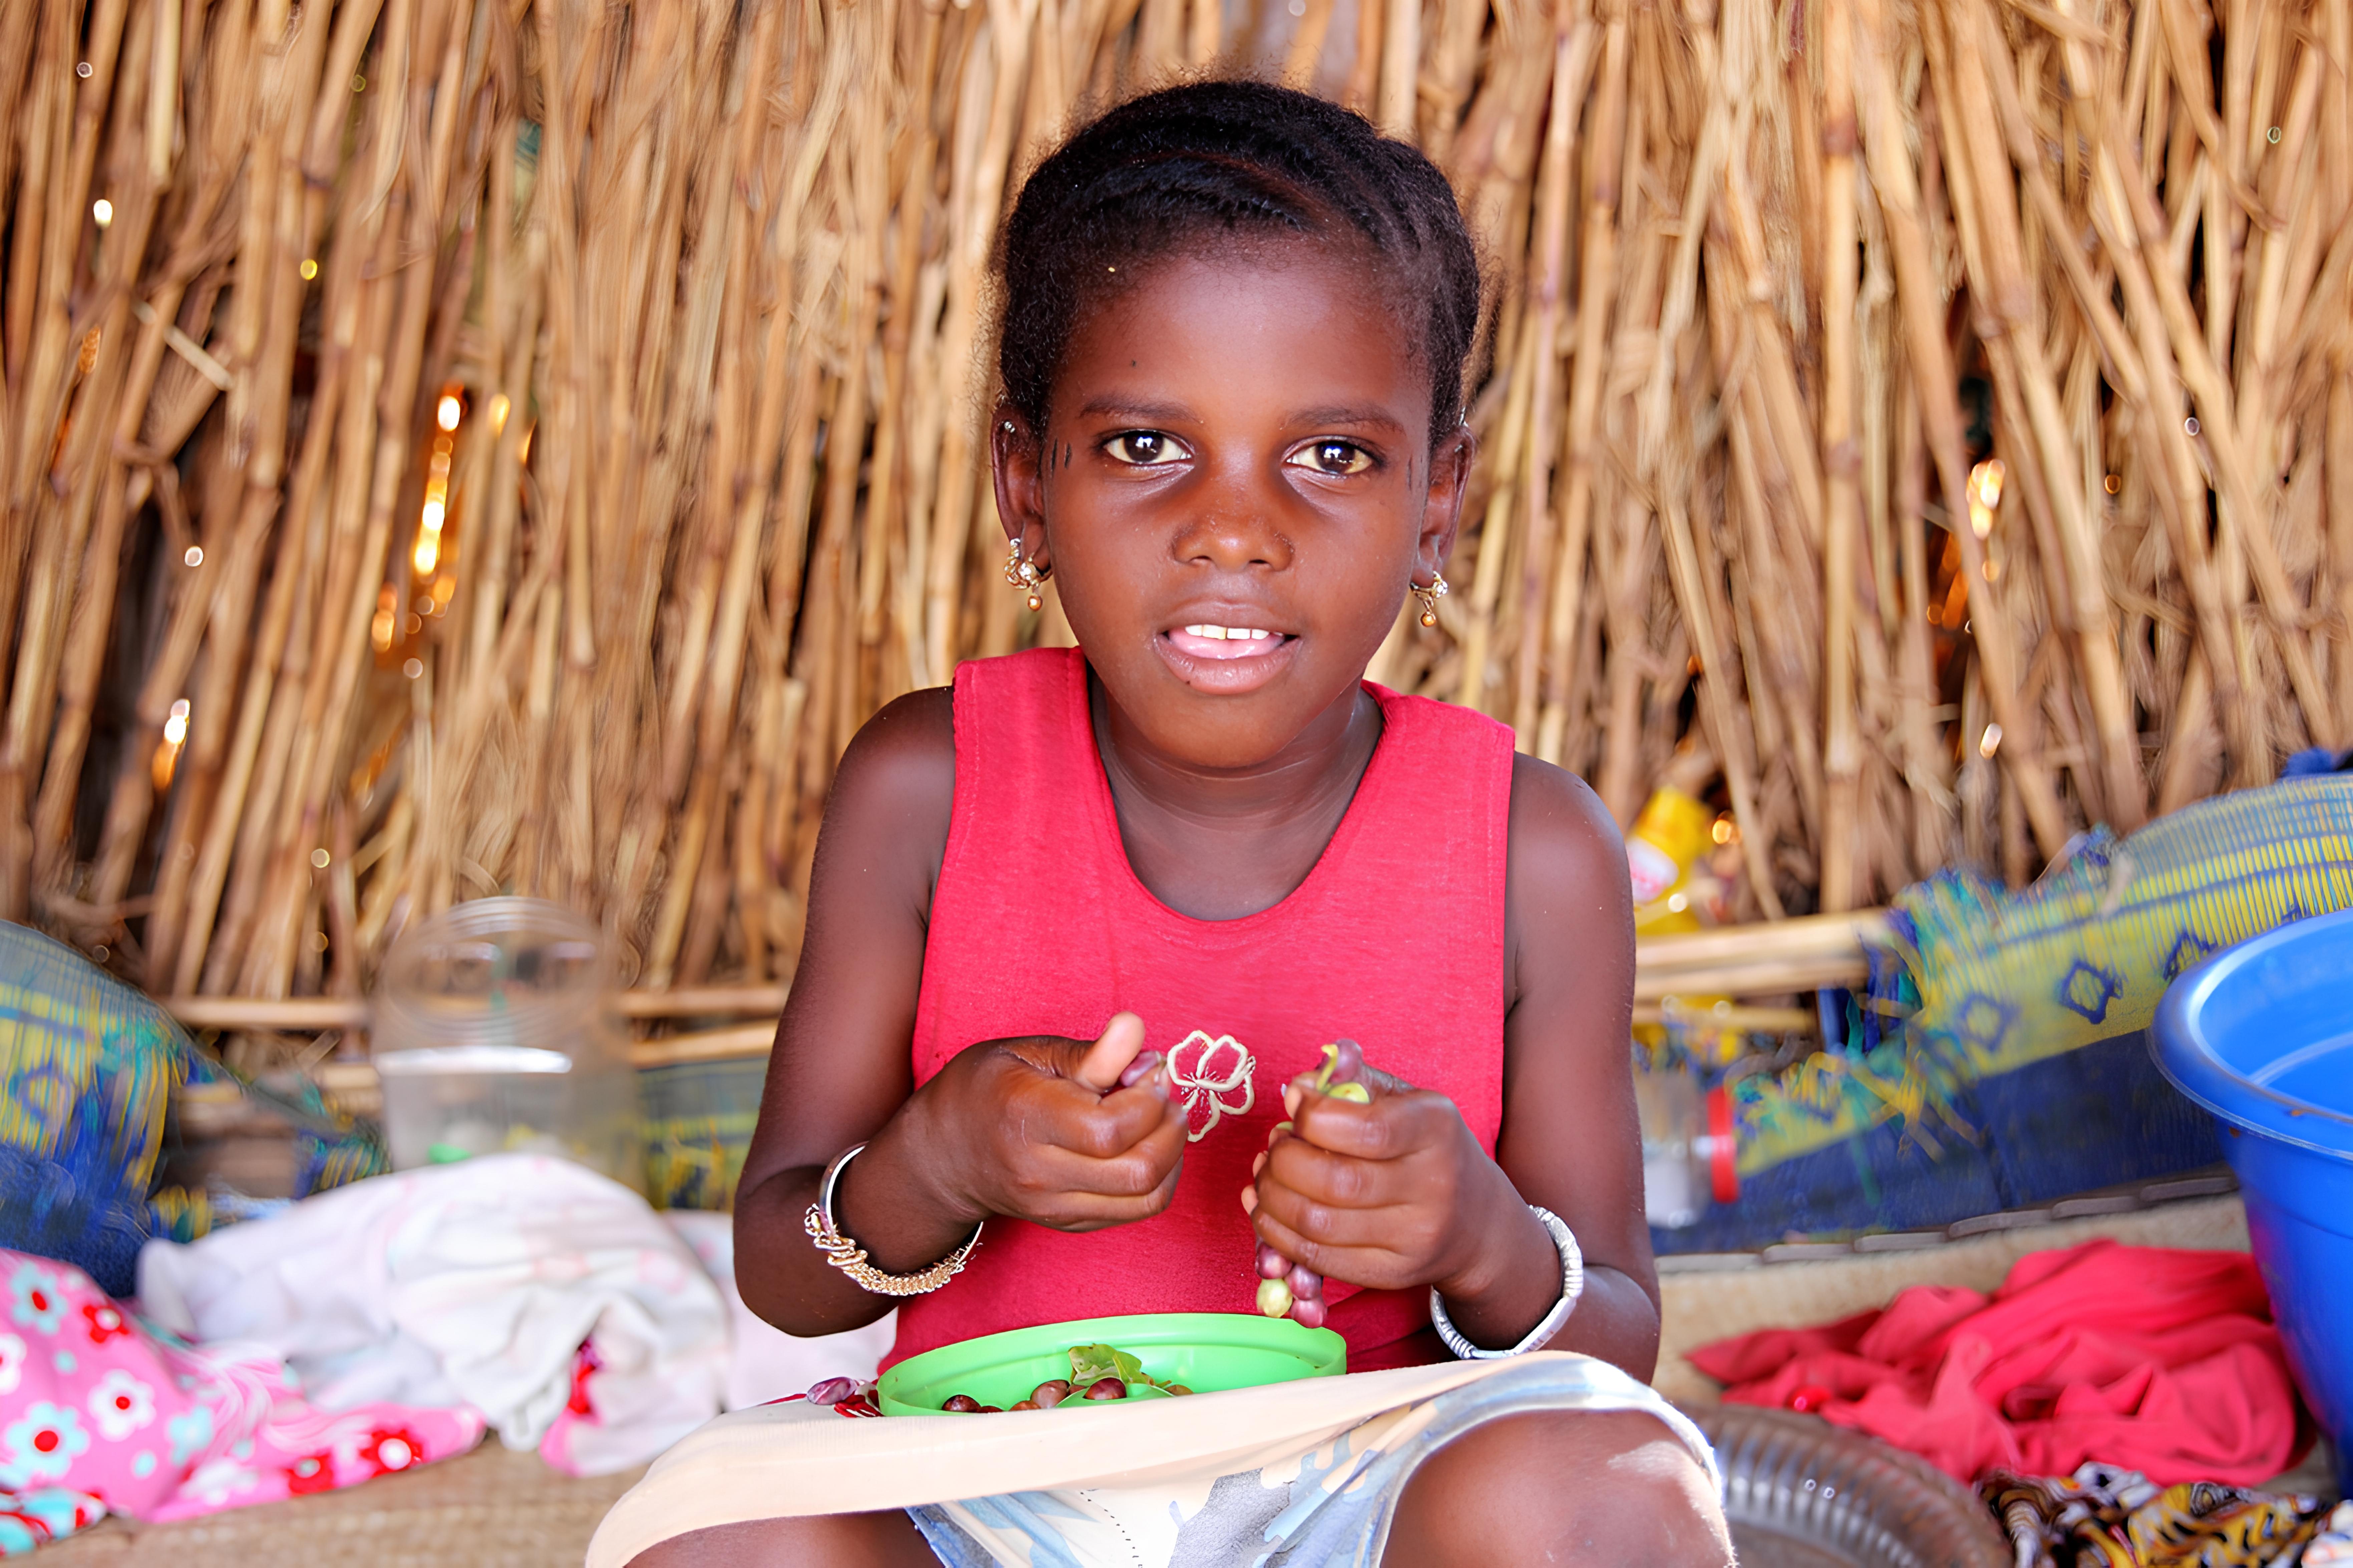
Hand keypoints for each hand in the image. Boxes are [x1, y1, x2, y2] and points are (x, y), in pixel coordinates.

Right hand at [891, 1012, 1188, 1232]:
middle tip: (1161, 1093)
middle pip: (1137, 1169)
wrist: (942, 1155)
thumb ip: (1088, 1051)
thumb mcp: (1027, 1053)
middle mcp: (1039, 1174)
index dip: (1148, 1097)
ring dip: (1172, 1153)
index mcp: (1026, 1118)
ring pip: (1146, 1197)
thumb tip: (1136, 1030)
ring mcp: (1054, 1206)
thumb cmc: (984, 1089)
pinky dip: (1159, 1177)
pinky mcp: (1069, 1223)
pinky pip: (1136, 1210)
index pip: (1111, 1128)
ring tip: (1160, 1119)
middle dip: (1169, 1126)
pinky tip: (1147, 1144)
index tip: (1147, 1070)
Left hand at [1243, 1054, 1523, 1298]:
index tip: (1296, 1107)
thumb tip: (1300, 1084)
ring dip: (1272, 1198)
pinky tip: (1269, 1210)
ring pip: (1319, 1225)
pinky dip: (1278, 1234)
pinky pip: (1319, 1258)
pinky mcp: (1392, 1273)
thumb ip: (1352, 1080)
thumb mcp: (1402, 1099)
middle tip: (1274, 1147)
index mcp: (1436, 1130)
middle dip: (1283, 1162)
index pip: (1366, 1129)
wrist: (1475, 1219)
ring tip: (1266, 1176)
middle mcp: (1433, 1186)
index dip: (1313, 1118)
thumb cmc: (1424, 1146)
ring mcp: (1414, 1237)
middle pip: (1335, 1182)